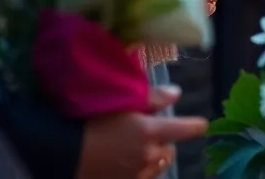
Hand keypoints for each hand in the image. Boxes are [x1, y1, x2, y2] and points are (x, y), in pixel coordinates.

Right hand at [77, 86, 206, 178]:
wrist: (63, 153)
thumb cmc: (90, 121)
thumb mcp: (121, 103)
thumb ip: (152, 98)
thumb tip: (176, 94)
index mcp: (151, 132)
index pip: (187, 129)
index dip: (195, 125)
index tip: (202, 124)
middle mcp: (149, 156)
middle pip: (171, 150)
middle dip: (166, 142)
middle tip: (152, 133)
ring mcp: (138, 175)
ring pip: (158, 166)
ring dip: (154, 158)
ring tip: (137, 150)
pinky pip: (144, 178)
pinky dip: (142, 172)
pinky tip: (128, 164)